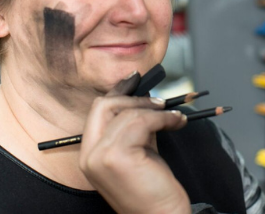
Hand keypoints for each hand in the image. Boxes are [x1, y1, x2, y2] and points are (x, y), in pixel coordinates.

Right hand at [79, 73, 190, 213]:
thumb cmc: (152, 186)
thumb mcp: (138, 149)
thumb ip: (134, 124)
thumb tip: (144, 97)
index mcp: (89, 153)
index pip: (97, 110)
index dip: (117, 92)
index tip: (134, 79)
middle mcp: (88, 154)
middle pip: (104, 105)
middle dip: (133, 97)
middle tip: (158, 101)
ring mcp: (99, 156)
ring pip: (127, 113)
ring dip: (156, 109)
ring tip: (173, 116)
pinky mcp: (117, 157)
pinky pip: (142, 121)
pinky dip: (163, 117)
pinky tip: (176, 122)